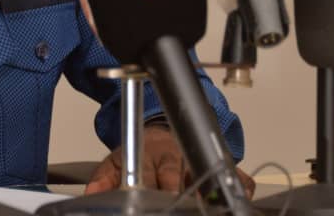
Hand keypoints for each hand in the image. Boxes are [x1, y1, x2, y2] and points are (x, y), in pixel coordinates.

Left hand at [85, 126, 255, 196]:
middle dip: (178, 192)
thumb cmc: (145, 150)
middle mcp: (177, 156)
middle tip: (180, 204)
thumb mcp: (118, 159)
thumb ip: (105, 176)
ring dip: (209, 189)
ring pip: (208, 172)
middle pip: (178, 176)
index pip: (150, 173)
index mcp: (152, 154)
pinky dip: (240, 186)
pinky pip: (237, 175)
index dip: (151, 187)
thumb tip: (93, 192)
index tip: (153, 199)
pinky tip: (237, 199)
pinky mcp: (220, 162)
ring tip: (212, 204)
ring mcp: (199, 158)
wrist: (165, 128)